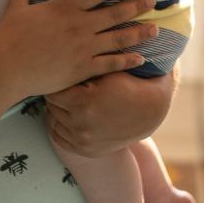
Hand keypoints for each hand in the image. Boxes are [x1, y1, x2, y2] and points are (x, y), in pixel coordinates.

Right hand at [0, 0, 157, 99]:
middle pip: (116, 12)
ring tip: (156, 29)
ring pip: (119, 38)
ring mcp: (84, 48)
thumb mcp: (16, 8)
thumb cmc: (9, 37)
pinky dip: (127, 61)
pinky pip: (110, 64)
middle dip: (137, 4)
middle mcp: (80, 26)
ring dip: (139, 33)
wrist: (7, 69)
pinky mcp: (83, 69)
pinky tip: (141, 58)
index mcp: (66, 7)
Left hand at [44, 68, 176, 157]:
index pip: (52, 91)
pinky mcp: (87, 150)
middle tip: (64, 86)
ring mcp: (84, 140)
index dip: (57, 82)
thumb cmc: (127, 83)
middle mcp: (82, 124)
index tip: (60, 76)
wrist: (151, 109)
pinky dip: (61, 127)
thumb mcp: (105, 69)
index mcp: (84, 102)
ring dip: (58, 111)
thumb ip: (81, 64)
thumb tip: (55, 52)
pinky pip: (59, 138)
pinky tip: (68, 116)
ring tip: (67, 100)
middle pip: (52, 106)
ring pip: (54, 121)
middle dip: (57, 95)